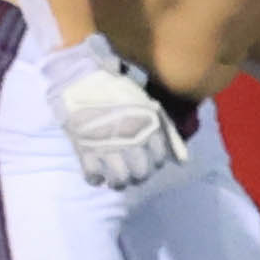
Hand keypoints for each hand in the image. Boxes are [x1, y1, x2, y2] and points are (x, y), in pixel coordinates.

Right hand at [39, 35, 184, 189]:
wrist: (78, 77)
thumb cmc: (113, 86)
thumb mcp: (143, 102)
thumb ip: (161, 127)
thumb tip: (180, 157)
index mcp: (147, 126)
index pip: (159, 159)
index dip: (155, 163)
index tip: (148, 161)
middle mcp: (130, 139)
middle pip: (141, 173)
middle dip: (138, 176)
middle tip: (131, 172)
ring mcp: (106, 146)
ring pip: (119, 179)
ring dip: (118, 182)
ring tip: (114, 178)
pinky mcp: (84, 150)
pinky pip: (93, 176)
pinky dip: (96, 179)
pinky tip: (97, 176)